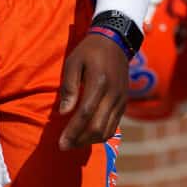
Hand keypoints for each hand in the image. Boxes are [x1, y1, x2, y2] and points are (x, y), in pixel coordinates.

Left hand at [58, 34, 129, 149]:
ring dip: (90, 140)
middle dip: (80, 140)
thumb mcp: (73, 62)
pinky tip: (87, 133)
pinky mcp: (124, 102)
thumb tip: (64, 112)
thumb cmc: (90, 51)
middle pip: (98, 127)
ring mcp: (121, 99)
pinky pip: (114, 125)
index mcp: (100, 82)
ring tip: (74, 141)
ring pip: (108, 130)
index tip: (61, 143)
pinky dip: (100, 133)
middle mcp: (113, 93)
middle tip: (64, 145)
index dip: (73, 131)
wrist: (116, 41)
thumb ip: (69, 87)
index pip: (86, 114)